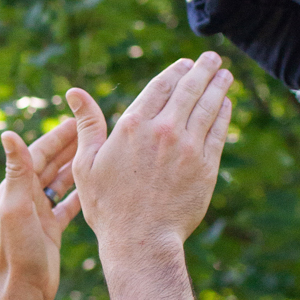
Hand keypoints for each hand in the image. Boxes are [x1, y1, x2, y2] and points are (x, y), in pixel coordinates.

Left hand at [0, 119, 81, 299]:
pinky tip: (96, 185)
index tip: (78, 119)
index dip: (58, 135)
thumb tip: (7, 133)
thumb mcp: (19, 207)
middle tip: (95, 129)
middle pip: (50, 163)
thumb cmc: (20, 250)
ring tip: (98, 151)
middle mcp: (26, 196)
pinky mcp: (50, 228)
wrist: (24, 289)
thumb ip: (17, 171)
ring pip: (60, 182)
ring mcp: (38, 213)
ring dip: (76, 166)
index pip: (39, 152)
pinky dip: (80, 192)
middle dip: (70, 146)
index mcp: (16, 187)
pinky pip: (67, 204)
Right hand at [66, 53, 232, 253]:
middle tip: (213, 59)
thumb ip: (87, 124)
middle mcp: (163, 131)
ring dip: (218, 86)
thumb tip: (74, 92)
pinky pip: (218, 132)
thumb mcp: (87, 163)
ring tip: (225, 74)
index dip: (175, 71)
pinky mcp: (206, 167)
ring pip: (207, 106)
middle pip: (188, 90)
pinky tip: (226, 104)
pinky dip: (223, 114)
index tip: (185, 63)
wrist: (141, 240)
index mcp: (133, 126)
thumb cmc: (108, 206)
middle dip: (203, 70)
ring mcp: (188, 148)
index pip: (160, 86)